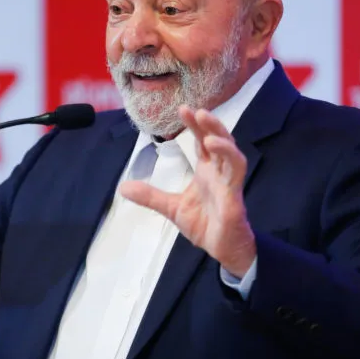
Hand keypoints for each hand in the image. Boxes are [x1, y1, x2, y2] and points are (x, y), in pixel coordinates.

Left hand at [120, 106, 255, 277]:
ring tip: (205, 120)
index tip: (183, 109)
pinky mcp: (234, 196)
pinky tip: (214, 146)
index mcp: (207, 171)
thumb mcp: (171, 208)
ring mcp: (229, 183)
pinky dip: (228, 157)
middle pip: (219, 140)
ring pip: (231, 152)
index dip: (195, 125)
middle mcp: (219, 172)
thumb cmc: (204, 224)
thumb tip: (123, 187)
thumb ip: (150, 196)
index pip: (202, 142)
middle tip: (194, 109)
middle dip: (209, 123)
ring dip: (220, 135)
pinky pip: (236, 172)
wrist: (222, 249)